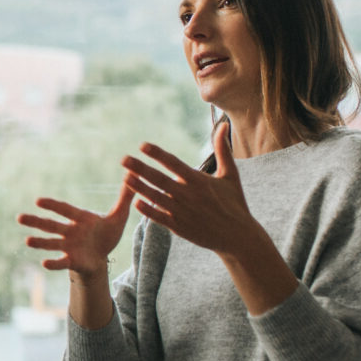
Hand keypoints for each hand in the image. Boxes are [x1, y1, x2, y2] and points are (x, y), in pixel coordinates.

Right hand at [18, 176, 134, 276]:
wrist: (103, 258)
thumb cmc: (106, 235)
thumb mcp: (118, 217)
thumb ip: (124, 197)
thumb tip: (133, 175)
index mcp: (80, 219)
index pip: (65, 210)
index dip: (52, 206)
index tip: (38, 201)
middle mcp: (70, 232)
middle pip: (51, 226)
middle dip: (36, 221)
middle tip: (19, 217)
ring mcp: (69, 247)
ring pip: (52, 243)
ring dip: (40, 242)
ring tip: (27, 240)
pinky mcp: (72, 261)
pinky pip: (61, 262)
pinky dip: (53, 263)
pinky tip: (43, 263)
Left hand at [122, 119, 263, 257]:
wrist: (237, 236)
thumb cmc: (234, 203)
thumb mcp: (231, 175)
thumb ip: (223, 149)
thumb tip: (223, 124)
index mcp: (199, 180)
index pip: (174, 163)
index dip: (158, 154)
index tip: (142, 145)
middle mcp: (188, 195)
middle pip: (159, 179)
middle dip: (140, 169)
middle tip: (123, 159)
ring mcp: (182, 212)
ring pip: (156, 198)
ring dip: (139, 187)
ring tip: (125, 177)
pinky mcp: (180, 227)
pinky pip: (159, 217)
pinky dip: (147, 211)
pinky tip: (135, 202)